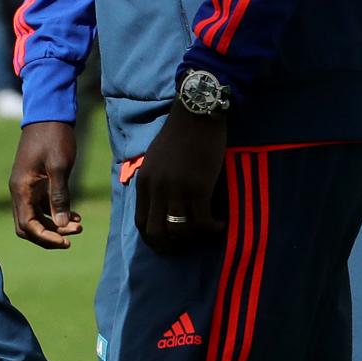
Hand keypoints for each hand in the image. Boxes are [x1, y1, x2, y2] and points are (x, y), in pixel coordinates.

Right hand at [11, 121, 83, 248]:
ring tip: (79, 225)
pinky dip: (57, 214)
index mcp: (21, 188)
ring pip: (37, 217)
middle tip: (75, 234)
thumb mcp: (59, 167)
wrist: (49, 114)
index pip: (27, 225)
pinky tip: (75, 215)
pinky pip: (43, 206)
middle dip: (50, 235)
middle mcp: (20, 191)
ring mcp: (27, 187)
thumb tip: (61, 226)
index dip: (45, 238)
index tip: (67, 241)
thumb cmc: (53, 137)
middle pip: (28, 226)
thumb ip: (59, 197)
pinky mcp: (36, 182)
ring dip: (55, 225)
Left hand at [133, 102, 227, 253]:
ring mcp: (176, 189)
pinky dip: (212, 228)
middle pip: (157, 232)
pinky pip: (202, 222)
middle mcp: (156, 188)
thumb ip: (154, 182)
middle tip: (189, 244)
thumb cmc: (179, 136)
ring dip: (195, 237)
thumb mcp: (156, 160)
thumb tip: (161, 207)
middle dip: (172, 246)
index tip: (169, 244)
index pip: (141, 223)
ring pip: (180, 231)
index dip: (155, 240)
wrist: (196, 114)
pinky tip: (220, 223)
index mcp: (144, 182)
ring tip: (208, 229)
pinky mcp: (198, 187)